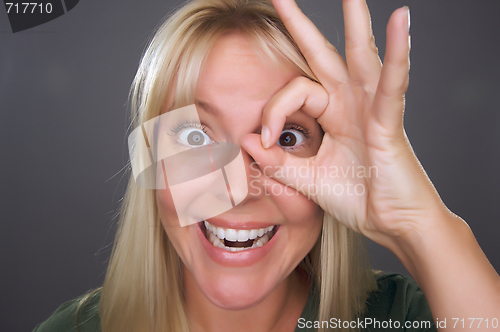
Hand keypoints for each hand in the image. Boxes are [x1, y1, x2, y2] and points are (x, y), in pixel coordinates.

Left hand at [242, 0, 448, 251]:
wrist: (392, 225)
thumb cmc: (358, 198)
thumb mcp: (308, 181)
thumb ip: (278, 162)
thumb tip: (247, 141)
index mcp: (333, 115)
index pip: (295, 93)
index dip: (274, 111)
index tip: (264, 141)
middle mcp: (351, 105)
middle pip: (324, 55)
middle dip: (303, 25)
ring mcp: (371, 110)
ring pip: (361, 57)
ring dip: (356, 22)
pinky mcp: (388, 124)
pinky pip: (392, 85)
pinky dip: (397, 55)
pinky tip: (400, 23)